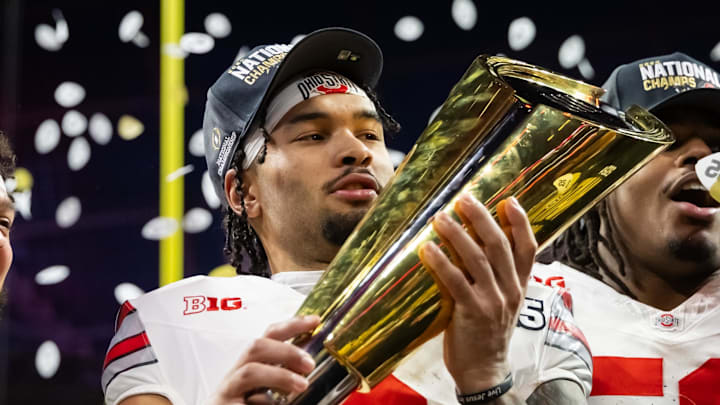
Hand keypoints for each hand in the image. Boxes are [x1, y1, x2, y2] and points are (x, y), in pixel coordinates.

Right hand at [205, 315, 319, 404]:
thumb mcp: (269, 392)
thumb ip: (286, 380)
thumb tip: (308, 368)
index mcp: (251, 369)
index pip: (269, 338)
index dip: (291, 325)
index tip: (314, 321)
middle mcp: (236, 377)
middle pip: (256, 348)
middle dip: (286, 350)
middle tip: (309, 363)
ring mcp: (227, 391)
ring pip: (249, 372)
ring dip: (279, 375)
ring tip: (301, 385)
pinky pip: (245, 400)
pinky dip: (264, 402)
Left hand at [419, 193, 536, 393]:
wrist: (484, 370)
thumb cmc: (487, 332)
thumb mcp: (501, 302)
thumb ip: (495, 275)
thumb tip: (476, 242)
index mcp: (519, 285)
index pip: (528, 248)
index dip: (521, 223)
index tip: (509, 200)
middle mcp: (510, 290)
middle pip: (500, 246)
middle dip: (482, 218)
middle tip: (464, 199)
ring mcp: (492, 302)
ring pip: (477, 259)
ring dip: (458, 235)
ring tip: (440, 218)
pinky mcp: (471, 312)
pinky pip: (456, 281)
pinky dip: (441, 262)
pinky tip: (427, 249)